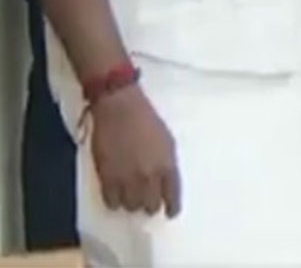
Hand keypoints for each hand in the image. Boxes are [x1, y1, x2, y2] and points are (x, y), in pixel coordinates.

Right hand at [90, 84, 180, 217]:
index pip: (172, 195)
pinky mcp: (107, 178)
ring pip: (131, 207)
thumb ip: (167, 163)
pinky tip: (116, 197)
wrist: (121, 110)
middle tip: (147, 201)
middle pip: (151, 205)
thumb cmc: (147, 120)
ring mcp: (127, 179)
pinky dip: (114, 201)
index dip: (172, 207)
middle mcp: (149, 176)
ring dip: (132, 204)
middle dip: (150, 205)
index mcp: (168, 165)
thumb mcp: (167, 141)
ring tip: (130, 196)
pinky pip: (111, 202)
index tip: (170, 212)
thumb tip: (165, 181)